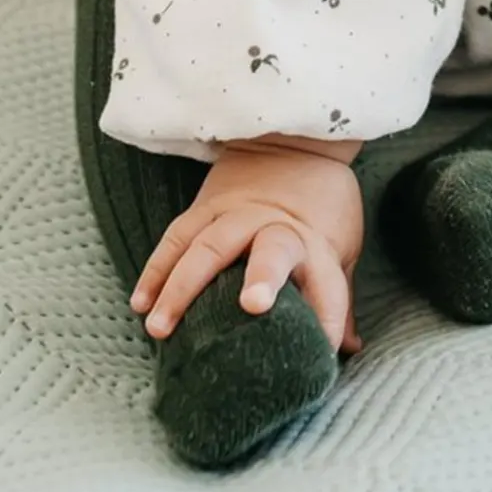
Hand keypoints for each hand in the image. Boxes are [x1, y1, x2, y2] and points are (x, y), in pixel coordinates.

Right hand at [128, 146, 365, 355]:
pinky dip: (157, 269)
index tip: (326, 351)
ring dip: (182, 288)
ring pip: (208, 247)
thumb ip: (338, 294)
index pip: (331, 285)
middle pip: (273, 250)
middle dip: (264, 275)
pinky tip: (141, 302)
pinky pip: (177, 237)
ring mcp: (238, 214)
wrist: (294, 140)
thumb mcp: (342, 243)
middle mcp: (277, 227)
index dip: (330, 317)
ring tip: (160, 328)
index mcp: (317, 242)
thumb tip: (350, 347)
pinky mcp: (207, 206)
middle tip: (253, 305)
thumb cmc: (322, 202)